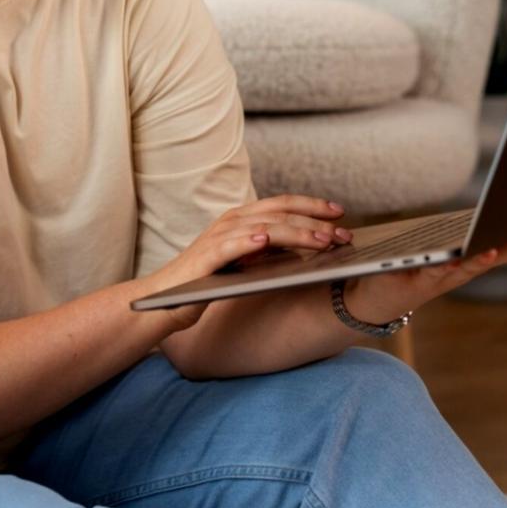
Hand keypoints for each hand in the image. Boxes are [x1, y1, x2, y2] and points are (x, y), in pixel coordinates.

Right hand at [141, 194, 353, 330]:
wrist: (163, 303)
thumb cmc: (208, 283)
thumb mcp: (246, 263)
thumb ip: (270, 251)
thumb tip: (311, 247)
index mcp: (241, 220)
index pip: (282, 204)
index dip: (312, 206)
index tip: (340, 212)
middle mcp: (230, 222)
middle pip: (278, 212)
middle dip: (314, 221)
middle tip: (343, 233)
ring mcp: (216, 238)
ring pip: (263, 227)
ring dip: (295, 232)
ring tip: (322, 241)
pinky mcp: (204, 259)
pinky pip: (228, 246)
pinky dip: (247, 241)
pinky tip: (266, 241)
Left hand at [341, 207, 506, 325]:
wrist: (369, 300)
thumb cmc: (404, 268)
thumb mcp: (434, 246)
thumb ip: (453, 230)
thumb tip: (476, 207)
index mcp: (469, 258)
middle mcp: (463, 270)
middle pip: (503, 252)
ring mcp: (444, 278)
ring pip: (473, 265)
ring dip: (488, 255)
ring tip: (502, 243)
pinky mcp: (419, 282)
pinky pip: (440, 272)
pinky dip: (452, 264)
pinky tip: (462, 254)